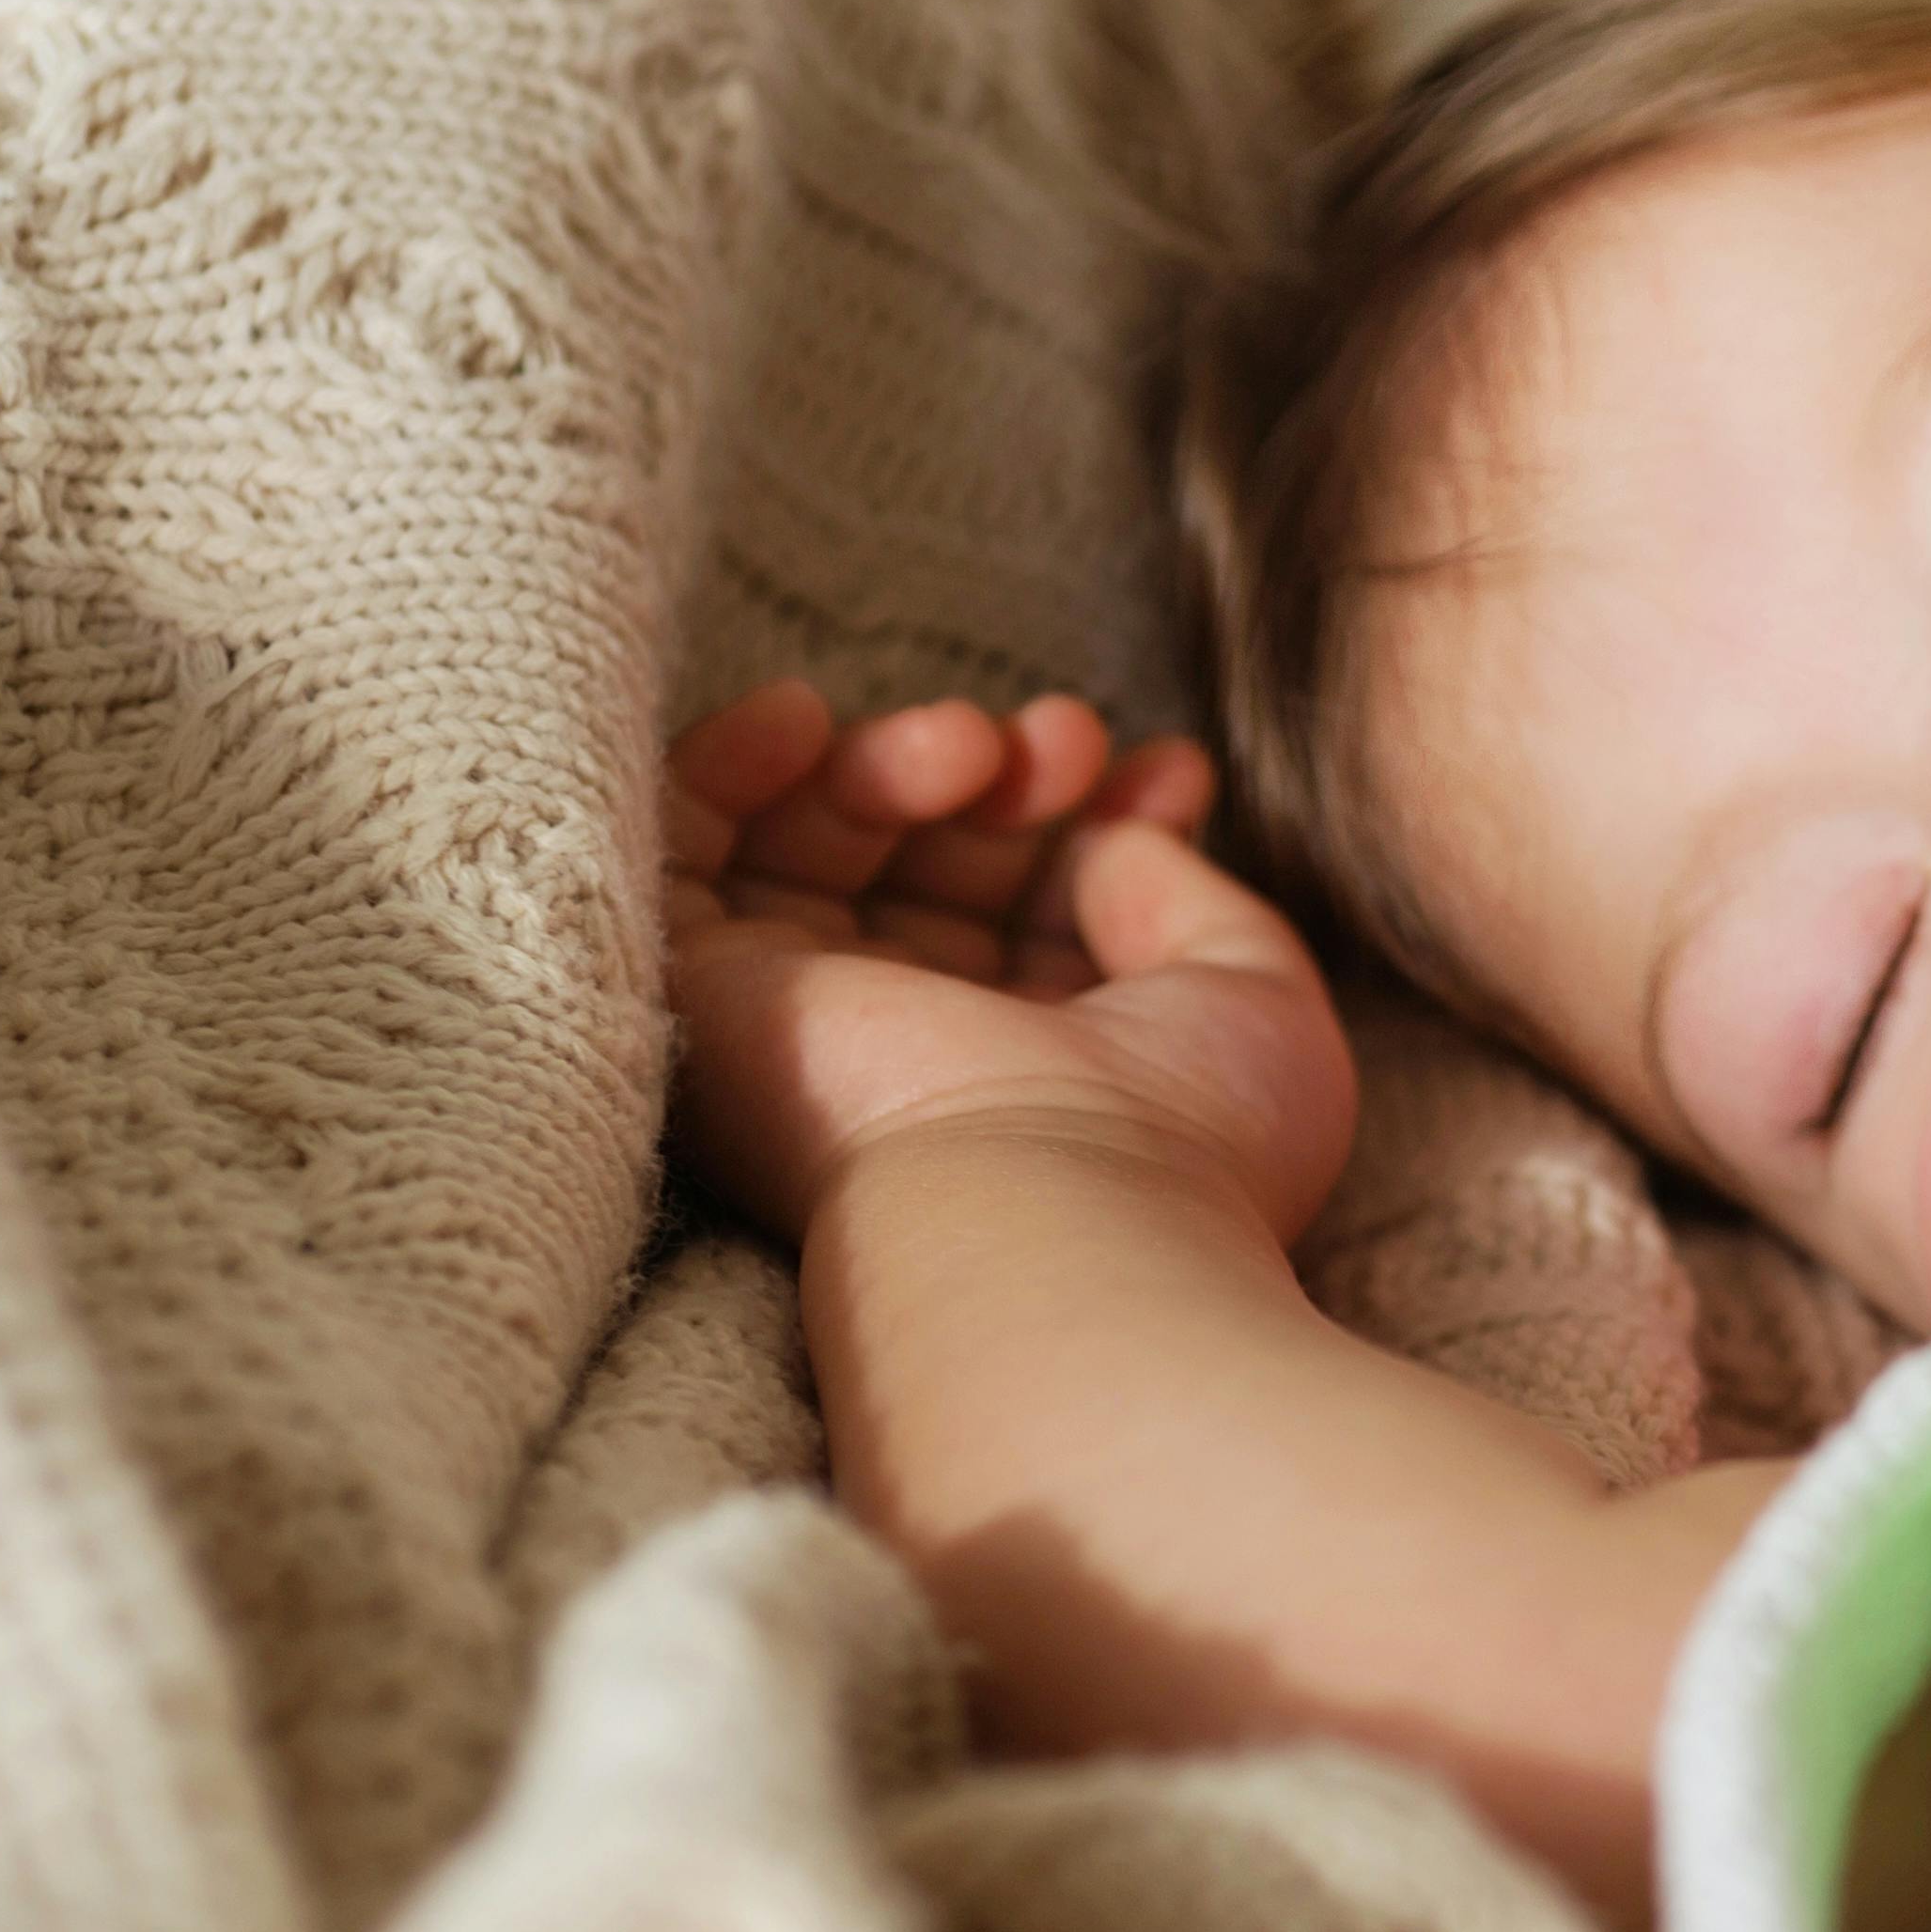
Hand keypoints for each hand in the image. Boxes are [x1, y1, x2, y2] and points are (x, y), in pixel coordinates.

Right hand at [661, 684, 1358, 1242]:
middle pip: (936, 864)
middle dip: (1013, 777)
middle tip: (1073, 740)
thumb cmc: (1191, 1140)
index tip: (1173, 772)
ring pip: (819, 847)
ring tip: (976, 747)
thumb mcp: (1252, 1000)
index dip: (1103, 815)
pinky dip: (728, 764)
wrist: (1065, 1215)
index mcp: (1042, 1066)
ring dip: (899, 758)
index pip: (1045, 907)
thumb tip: (1116, 837)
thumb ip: (1193, 899)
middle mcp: (921, 1053)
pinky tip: (805, 717)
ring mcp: (812, 1028)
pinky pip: (678, 858)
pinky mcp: (707, 1004)